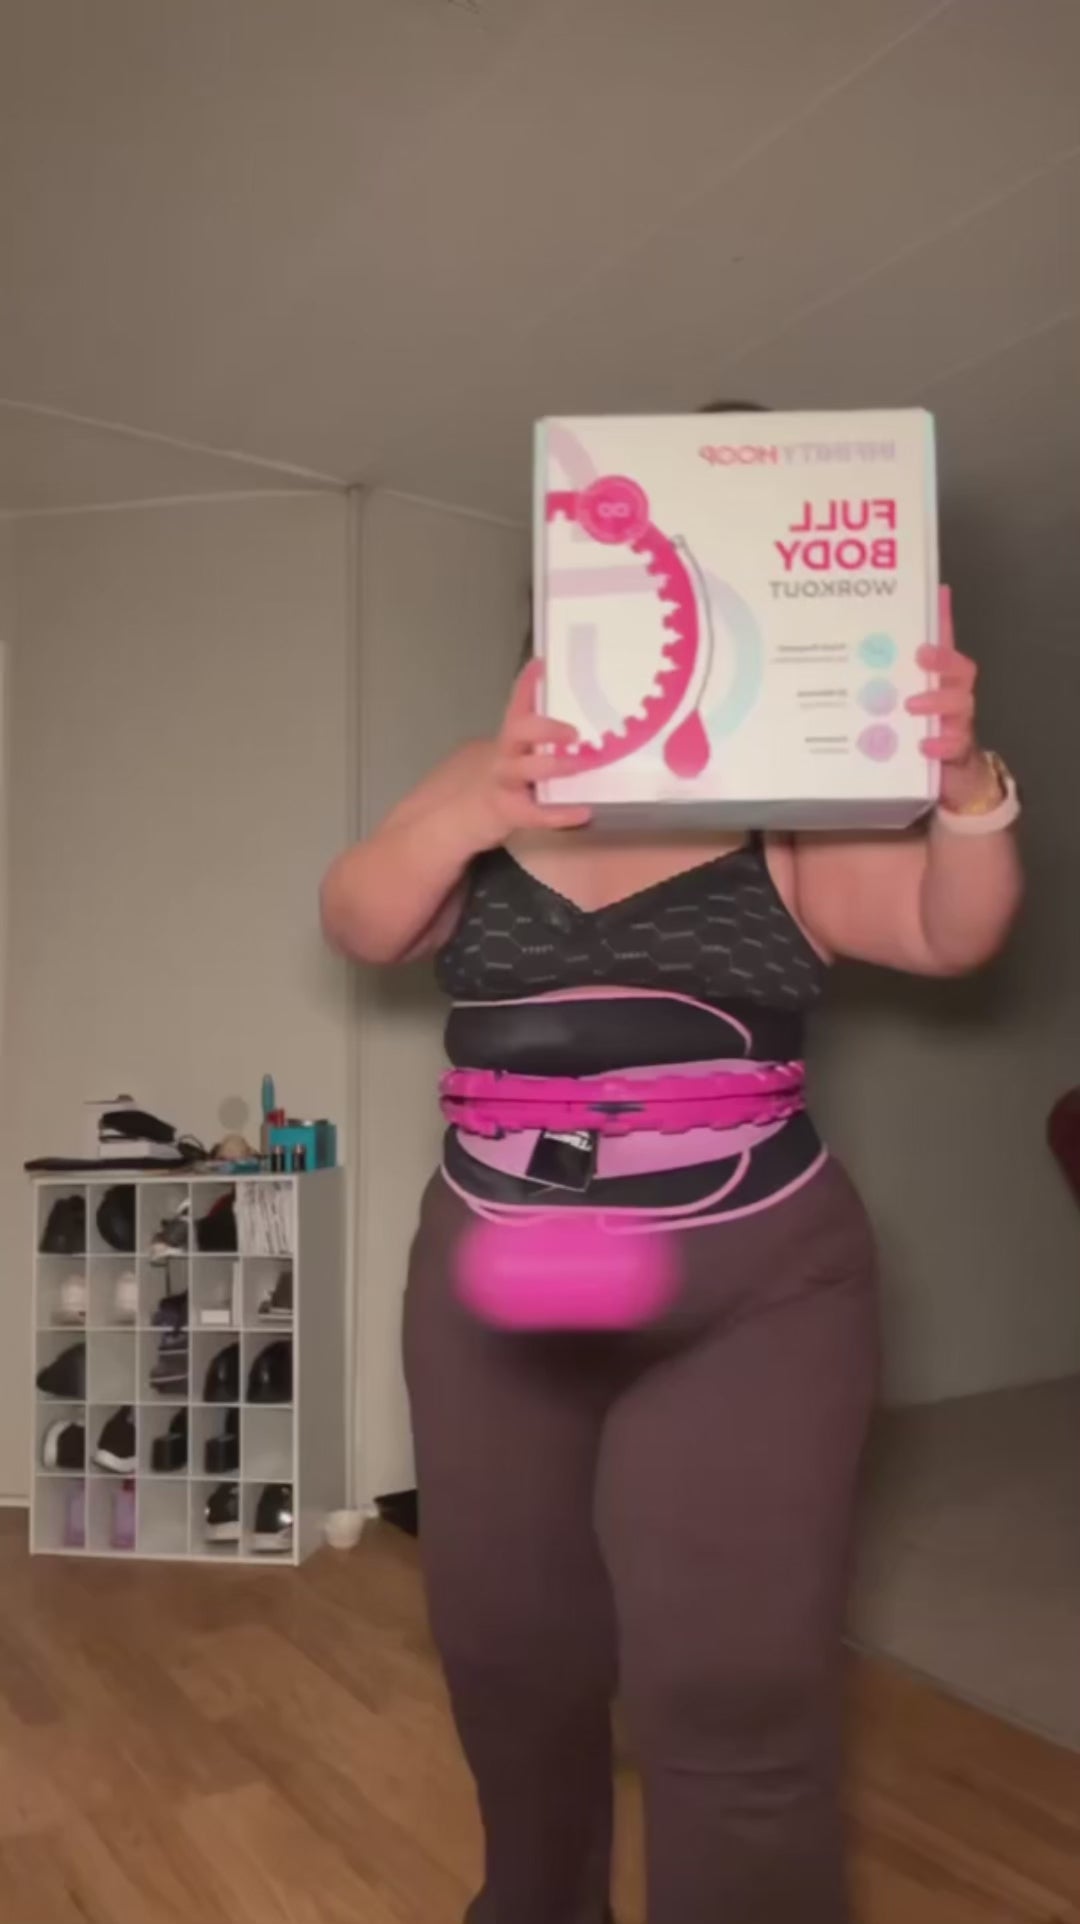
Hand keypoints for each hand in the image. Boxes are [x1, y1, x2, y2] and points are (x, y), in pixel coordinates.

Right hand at [458, 661, 591, 848]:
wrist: (438, 822)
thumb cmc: (478, 791)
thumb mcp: (496, 763)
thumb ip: (522, 754)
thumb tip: (563, 747)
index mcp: (503, 743)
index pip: (515, 707)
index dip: (527, 686)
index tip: (542, 664)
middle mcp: (501, 757)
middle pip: (519, 731)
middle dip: (545, 727)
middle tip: (573, 732)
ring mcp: (502, 784)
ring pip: (524, 768)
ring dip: (552, 764)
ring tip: (579, 765)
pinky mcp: (506, 812)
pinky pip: (535, 813)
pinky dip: (560, 813)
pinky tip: (584, 812)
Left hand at [906, 585, 998, 811]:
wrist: (948, 780)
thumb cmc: (914, 732)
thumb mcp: (894, 700)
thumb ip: (884, 672)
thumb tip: (875, 634)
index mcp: (936, 680)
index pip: (944, 642)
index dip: (943, 618)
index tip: (937, 595)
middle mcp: (951, 696)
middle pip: (961, 669)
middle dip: (943, 658)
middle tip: (921, 655)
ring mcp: (957, 723)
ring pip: (961, 703)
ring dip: (938, 701)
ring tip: (911, 705)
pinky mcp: (956, 752)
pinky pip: (955, 745)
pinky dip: (940, 744)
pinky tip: (923, 746)